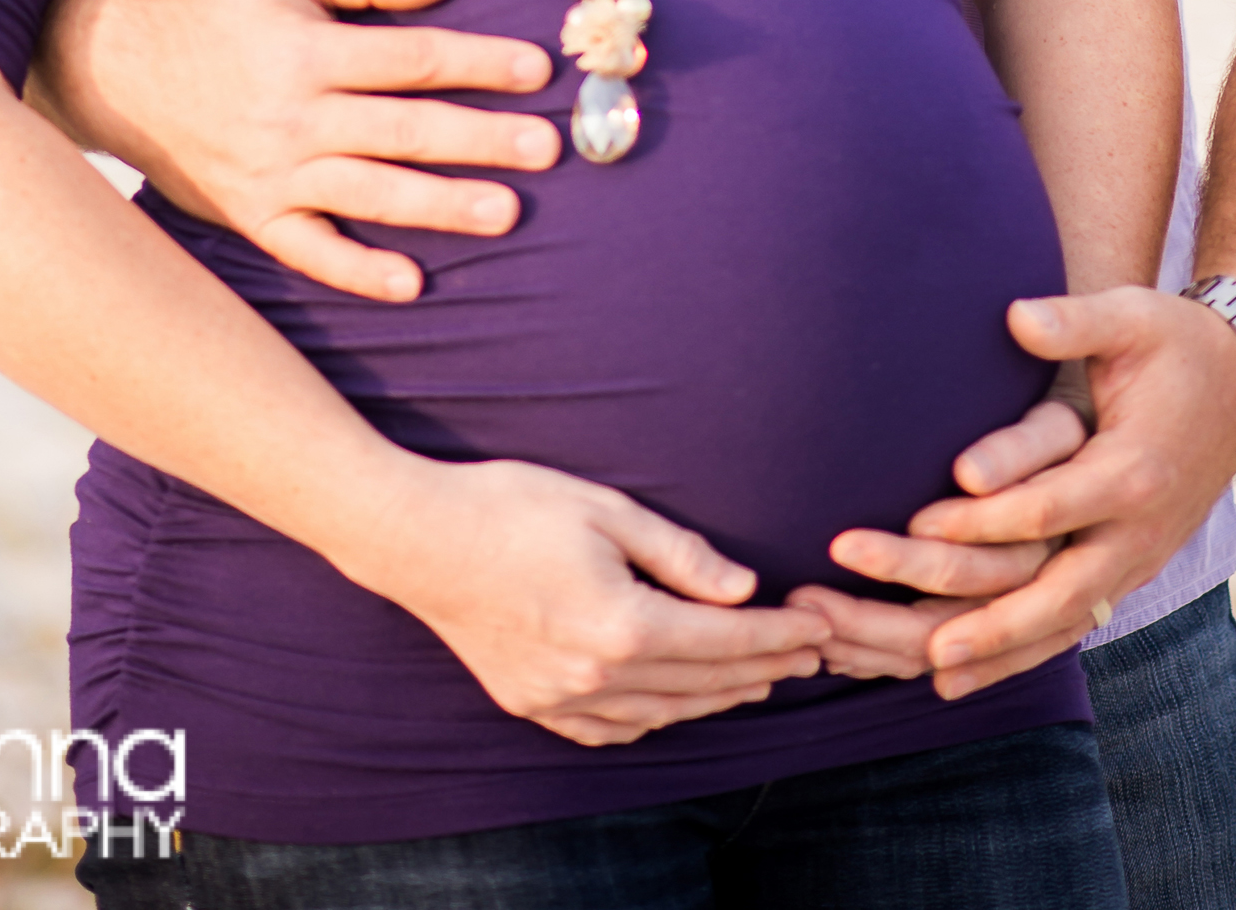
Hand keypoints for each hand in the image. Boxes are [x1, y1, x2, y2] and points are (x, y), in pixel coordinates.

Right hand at [41, 0, 557, 303]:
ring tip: (506, 213)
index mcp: (305, 49)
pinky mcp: (251, 216)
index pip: (410, 59)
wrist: (117, 72)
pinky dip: (357, 271)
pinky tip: (411, 283)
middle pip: (402, 129)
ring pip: (367, 192)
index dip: (477, 62)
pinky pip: (308, 251)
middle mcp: (291, 115)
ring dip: (438, 205)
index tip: (538, 71)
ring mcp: (270, 172)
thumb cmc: (220, 12)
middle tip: (547, 148)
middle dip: (479, 139)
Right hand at [346, 459, 827, 746]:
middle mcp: (592, 674)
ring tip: (758, 680)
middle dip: (762, 669)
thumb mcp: (610, 511)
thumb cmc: (515, 507)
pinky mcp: (527, 701)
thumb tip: (743, 589)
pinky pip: (606, 729)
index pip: (725, 640)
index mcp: (621, 624)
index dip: (779, 636)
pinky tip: (673, 705)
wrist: (416, 537)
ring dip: (714, 699)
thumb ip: (683, 555)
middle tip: (811, 655)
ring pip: (659, 713)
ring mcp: (555, 697)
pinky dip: (650, 720)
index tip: (819, 627)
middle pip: (700, 683)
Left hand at [827, 288, 1235, 700]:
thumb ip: (1073, 321)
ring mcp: (1140, 558)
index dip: (984, 519)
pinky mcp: (1132, 570)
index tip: (920, 523)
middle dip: (993, 623)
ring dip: (1004, 654)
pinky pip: (1076, 623)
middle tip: (926, 647)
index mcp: (1134, 469)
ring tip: (937, 679)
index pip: (1048, 507)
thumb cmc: (1177, 344)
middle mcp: (1141, 529)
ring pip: (1068, 623)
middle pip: (1061, 592)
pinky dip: (1026, 653)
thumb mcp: (1133, 318)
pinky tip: (970, 676)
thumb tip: (1015, 316)